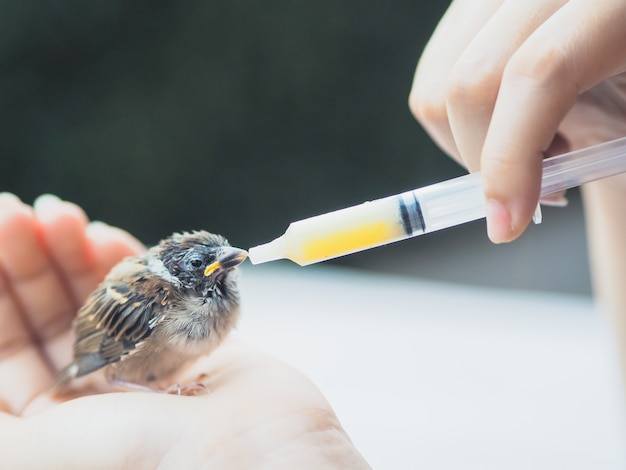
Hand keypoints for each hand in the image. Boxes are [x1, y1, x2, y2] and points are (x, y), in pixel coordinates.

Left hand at [0, 193, 367, 468]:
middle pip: (47, 315)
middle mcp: (95, 389)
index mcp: (54, 420)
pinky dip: (128, 260)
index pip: (6, 347)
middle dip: (30, 263)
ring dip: (73, 254)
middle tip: (19, 214)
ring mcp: (145, 359)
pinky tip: (105, 236)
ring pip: (97, 297)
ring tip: (62, 216)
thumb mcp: (40, 454)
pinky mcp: (191, 337)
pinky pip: (153, 291)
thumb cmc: (150, 463)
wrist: (257, 456)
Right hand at [409, 0, 625, 241]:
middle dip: (486, 160)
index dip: (512, 157)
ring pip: (438, 83)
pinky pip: (431, 78)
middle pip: (472, 80)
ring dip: (469, 144)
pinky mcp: (470, 8)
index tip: (507, 225)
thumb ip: (590, 158)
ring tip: (532, 146)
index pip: (539, 70)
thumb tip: (506, 214)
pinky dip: (455, 124)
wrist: (621, 55)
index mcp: (611, 5)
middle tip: (528, 192)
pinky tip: (509, 120)